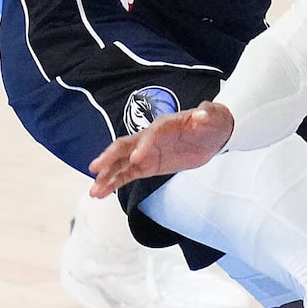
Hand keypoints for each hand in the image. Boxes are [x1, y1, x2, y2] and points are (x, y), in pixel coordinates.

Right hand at [89, 99, 234, 194]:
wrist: (211, 133)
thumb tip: (203, 114)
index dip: (144, 146)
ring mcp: (145, 152)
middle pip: (125, 147)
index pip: (150, 134)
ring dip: (106, 176)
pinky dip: (114, 182)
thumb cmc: (211, 122)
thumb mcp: (213, 116)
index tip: (138, 159)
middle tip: (96, 169)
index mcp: (164, 125)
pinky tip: (101, 193)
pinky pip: (126, 174)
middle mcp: (149, 138)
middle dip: (110, 157)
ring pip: (121, 164)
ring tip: (93, 191)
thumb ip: (207, 115)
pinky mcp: (146, 166)